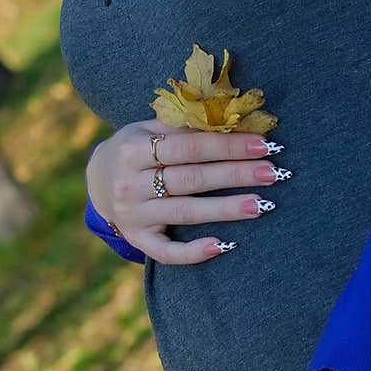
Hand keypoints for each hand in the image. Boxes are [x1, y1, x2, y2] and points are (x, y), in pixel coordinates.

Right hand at [86, 121, 285, 264]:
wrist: (98, 181)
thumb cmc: (136, 149)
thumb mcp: (148, 129)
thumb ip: (183, 126)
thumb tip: (232, 118)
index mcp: (133, 148)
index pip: (188, 146)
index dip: (226, 145)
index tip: (262, 144)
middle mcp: (129, 183)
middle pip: (191, 179)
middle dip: (235, 174)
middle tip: (272, 172)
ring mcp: (133, 214)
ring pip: (186, 213)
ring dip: (226, 209)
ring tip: (262, 204)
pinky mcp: (138, 239)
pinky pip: (166, 252)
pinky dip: (193, 252)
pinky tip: (223, 247)